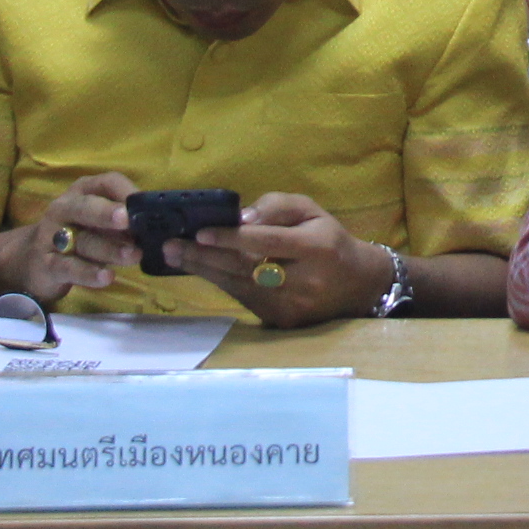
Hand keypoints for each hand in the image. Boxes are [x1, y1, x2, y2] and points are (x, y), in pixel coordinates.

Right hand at [2, 174, 138, 304]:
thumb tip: (158, 226)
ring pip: (83, 241)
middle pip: (85, 207)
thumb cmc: (77, 235)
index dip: (126, 191)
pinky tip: (107, 277)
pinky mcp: (47, 264)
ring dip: (110, 249)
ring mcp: (52, 236)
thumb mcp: (98, 221)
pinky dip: (89, 273)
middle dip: (107, 213)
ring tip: (133, 256)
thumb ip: (123, 221)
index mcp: (83, 192)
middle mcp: (64, 208)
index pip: (107, 183)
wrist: (32, 261)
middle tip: (128, 220)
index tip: (145, 204)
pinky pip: (69, 268)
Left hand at [186, 193, 393, 328]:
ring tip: (174, 255)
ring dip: (204, 269)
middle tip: (171, 244)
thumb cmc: (329, 240)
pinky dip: (219, 282)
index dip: (233, 238)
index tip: (201, 231)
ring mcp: (292, 306)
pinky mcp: (281, 321)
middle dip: (205, 255)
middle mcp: (304, 281)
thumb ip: (278, 207)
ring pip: (238, 286)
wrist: (356, 285)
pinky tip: (199, 268)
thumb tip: (242, 218)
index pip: (269, 242)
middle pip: (246, 267)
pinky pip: (243, 299)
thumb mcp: (313, 211)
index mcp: (316, 248)